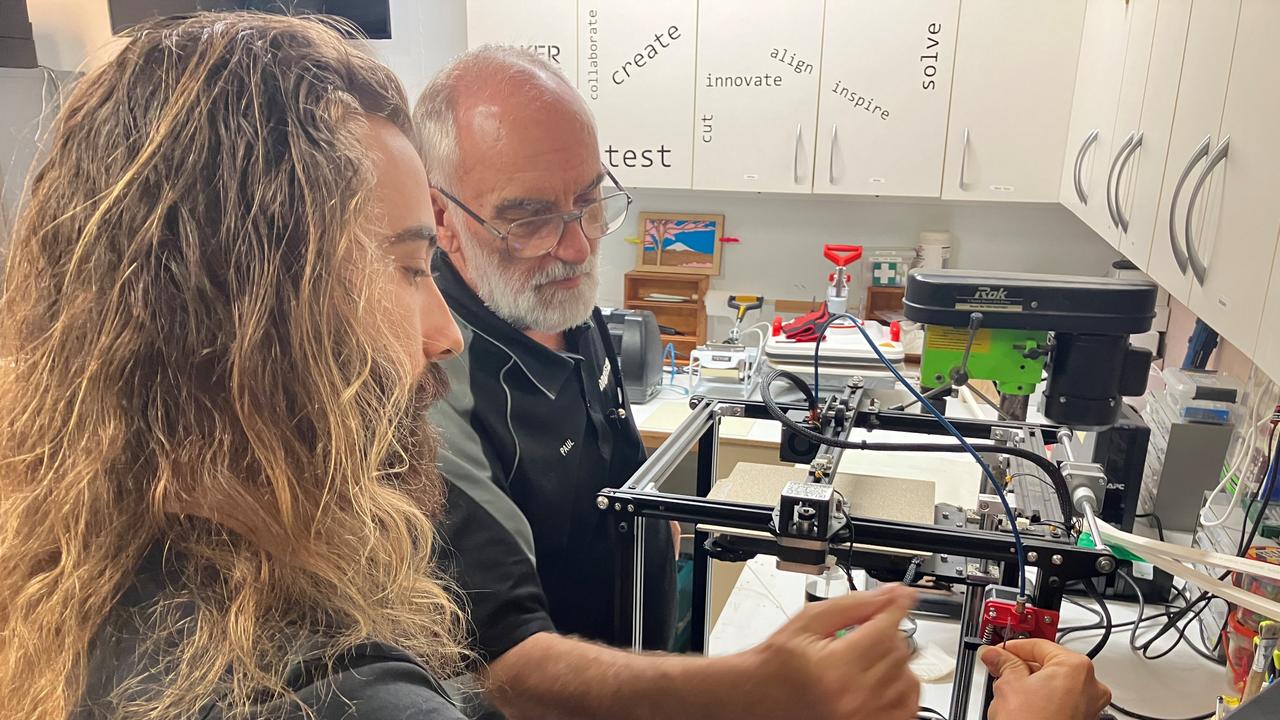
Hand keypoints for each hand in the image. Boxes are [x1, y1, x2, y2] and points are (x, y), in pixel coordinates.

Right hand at [743, 584, 918, 719]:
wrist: (758, 698)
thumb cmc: (776, 664)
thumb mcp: (808, 621)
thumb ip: (852, 605)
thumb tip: (888, 593)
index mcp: (835, 667)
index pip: (884, 628)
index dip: (895, 606)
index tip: (901, 596)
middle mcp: (852, 697)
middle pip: (898, 651)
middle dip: (886, 633)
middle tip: (866, 629)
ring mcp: (863, 718)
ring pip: (907, 677)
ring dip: (895, 660)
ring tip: (869, 655)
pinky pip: (906, 707)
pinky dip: (901, 688)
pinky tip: (883, 678)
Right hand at [981, 640, 1110, 719]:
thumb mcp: (1009, 686)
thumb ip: (1004, 663)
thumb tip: (996, 655)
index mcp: (1076, 667)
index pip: (1039, 645)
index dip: (1013, 647)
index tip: (999, 650)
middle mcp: (1090, 685)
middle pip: (1050, 663)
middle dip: (1023, 665)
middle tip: (1000, 667)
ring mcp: (1090, 705)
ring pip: (1057, 682)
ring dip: (1033, 682)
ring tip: (1009, 688)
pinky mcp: (1083, 719)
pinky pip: (1062, 699)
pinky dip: (1044, 697)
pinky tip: (1024, 703)